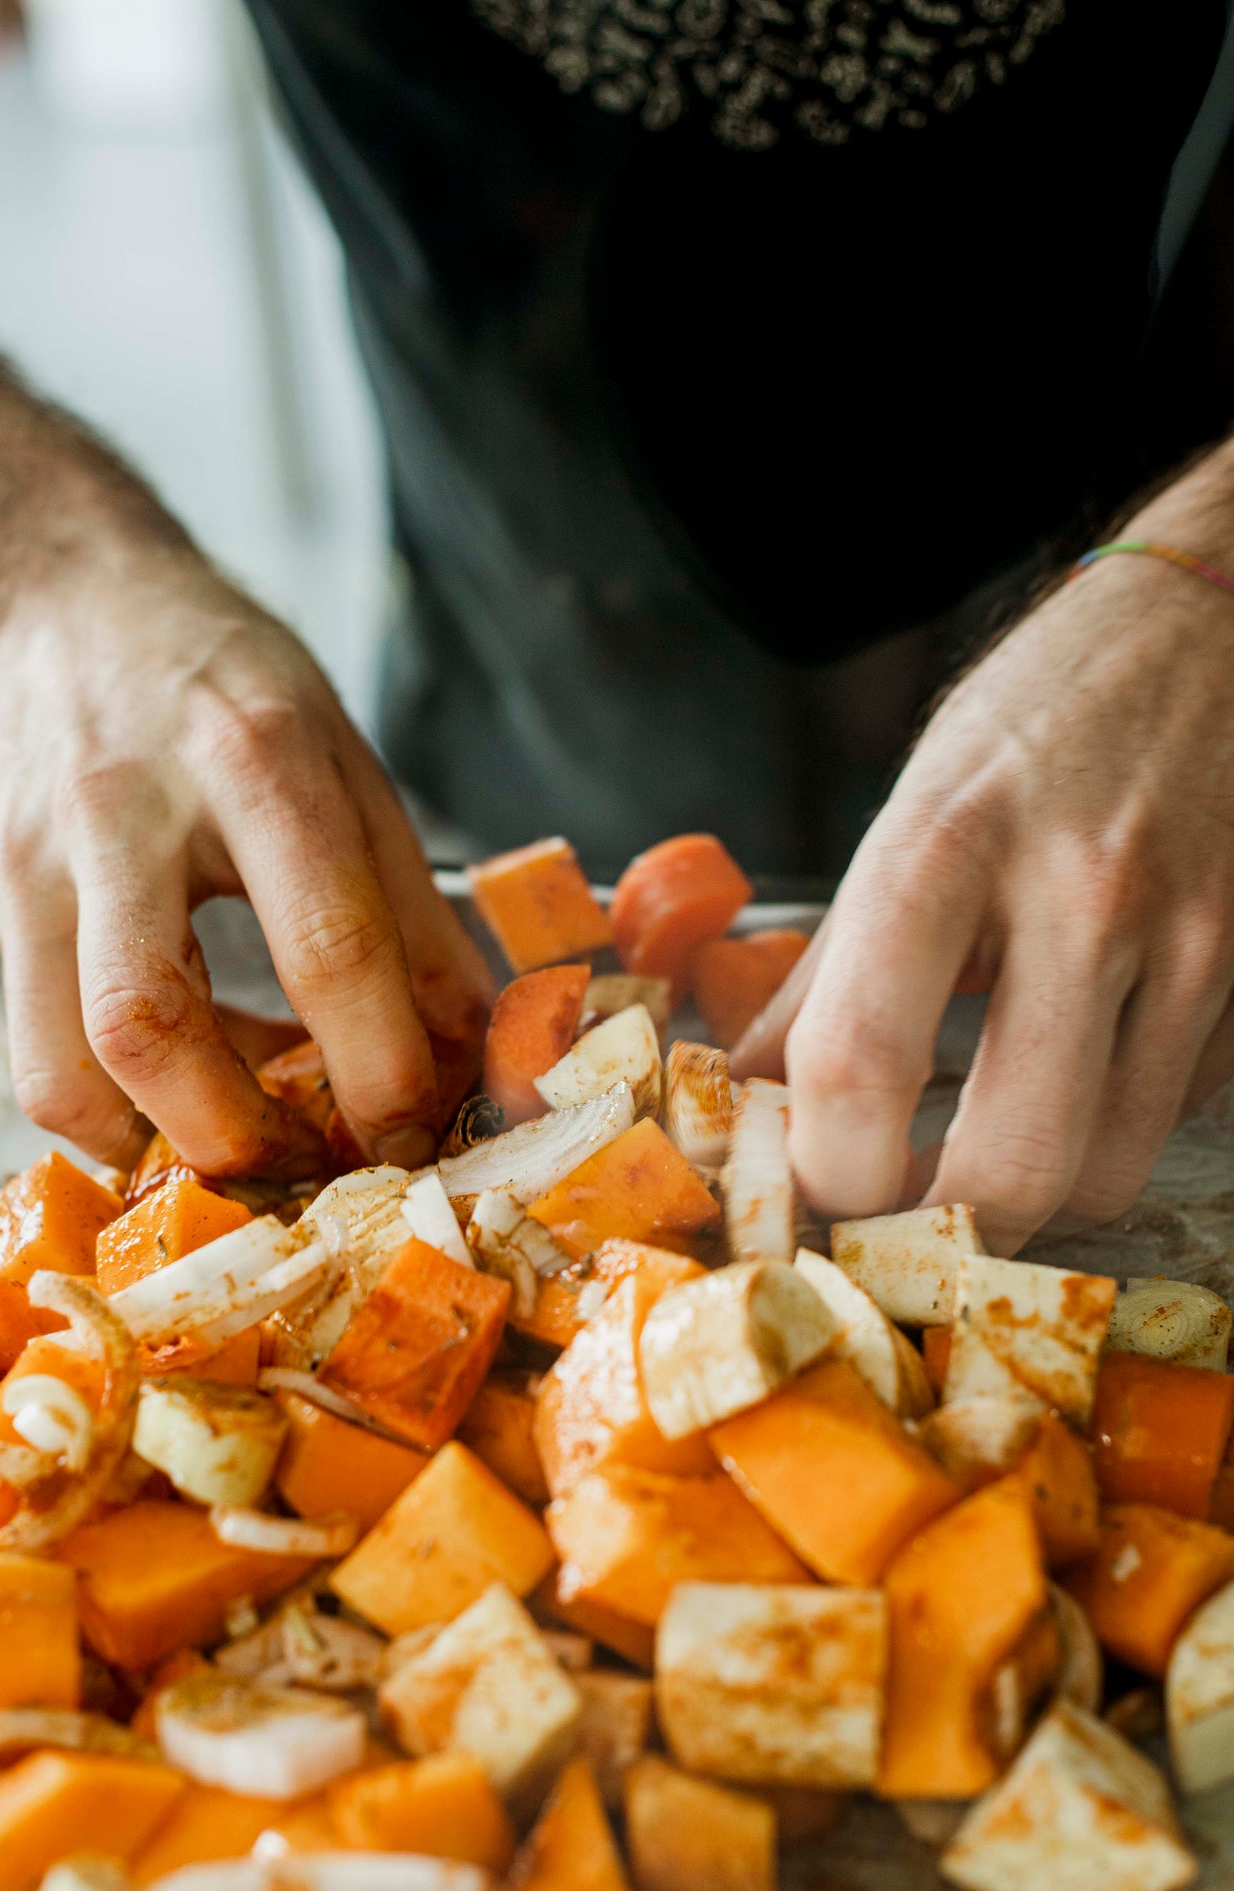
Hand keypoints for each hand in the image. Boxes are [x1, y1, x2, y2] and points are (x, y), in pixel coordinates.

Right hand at [0, 541, 492, 1175]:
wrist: (52, 603)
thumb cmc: (219, 680)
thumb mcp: (344, 755)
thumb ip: (411, 904)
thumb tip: (471, 1048)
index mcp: (254, 758)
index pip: (323, 944)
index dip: (378, 1068)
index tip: (413, 1134)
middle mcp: (126, 812)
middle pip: (151, 1027)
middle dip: (240, 1136)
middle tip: (310, 1163)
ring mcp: (37, 866)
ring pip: (62, 1067)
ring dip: (157, 1143)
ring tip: (238, 1135)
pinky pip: (37, 1053)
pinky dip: (114, 1106)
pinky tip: (180, 1085)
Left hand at [732, 450, 1233, 1252]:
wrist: (1220, 620)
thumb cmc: (1043, 718)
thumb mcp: (910, 813)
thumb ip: (827, 969)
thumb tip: (746, 1092)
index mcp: (947, 849)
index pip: (858, 1064)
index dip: (824, 1170)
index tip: (814, 1188)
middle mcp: (1078, 897)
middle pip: (1003, 1168)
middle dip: (942, 1229)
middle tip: (906, 1209)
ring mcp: (1189, 939)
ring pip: (1104, 1172)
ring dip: (1035, 1189)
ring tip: (996, 1132)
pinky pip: (1177, 1114)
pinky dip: (1119, 1122)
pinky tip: (1091, 1058)